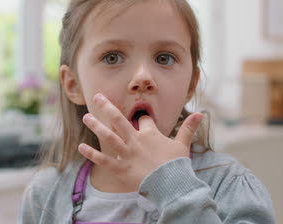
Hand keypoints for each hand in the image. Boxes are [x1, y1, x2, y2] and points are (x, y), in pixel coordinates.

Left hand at [78, 93, 202, 190]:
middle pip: (119, 120)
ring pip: (108, 136)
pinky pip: (103, 160)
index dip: (142, 117)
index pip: (143, 120)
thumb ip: (189, 128)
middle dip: (108, 108)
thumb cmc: (176, 164)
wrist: (171, 184)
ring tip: (86, 116)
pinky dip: (91, 154)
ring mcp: (126, 154)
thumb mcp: (183, 144)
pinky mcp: (120, 168)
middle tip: (97, 97)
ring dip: (96, 126)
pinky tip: (81, 146)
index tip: (139, 116)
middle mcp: (135, 140)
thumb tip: (201, 113)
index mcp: (150, 133)